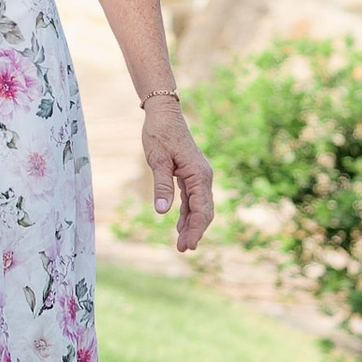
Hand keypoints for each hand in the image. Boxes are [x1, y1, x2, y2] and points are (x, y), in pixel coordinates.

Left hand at [142, 95, 213, 253]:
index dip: (195, 229)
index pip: (202, 209)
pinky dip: (187, 213)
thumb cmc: (160, 133)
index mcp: (199, 174)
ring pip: (199, 206)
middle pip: (204, 211)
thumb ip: (162, 185)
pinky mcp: (190, 174)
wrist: (164, 113)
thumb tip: (162, 212)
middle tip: (184, 249)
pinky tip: (179, 225)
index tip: (187, 245)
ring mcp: (198, 175)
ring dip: (191, 224)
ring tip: (182, 243)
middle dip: (196, 231)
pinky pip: (192, 198)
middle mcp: (203, 177)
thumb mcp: (158, 160)